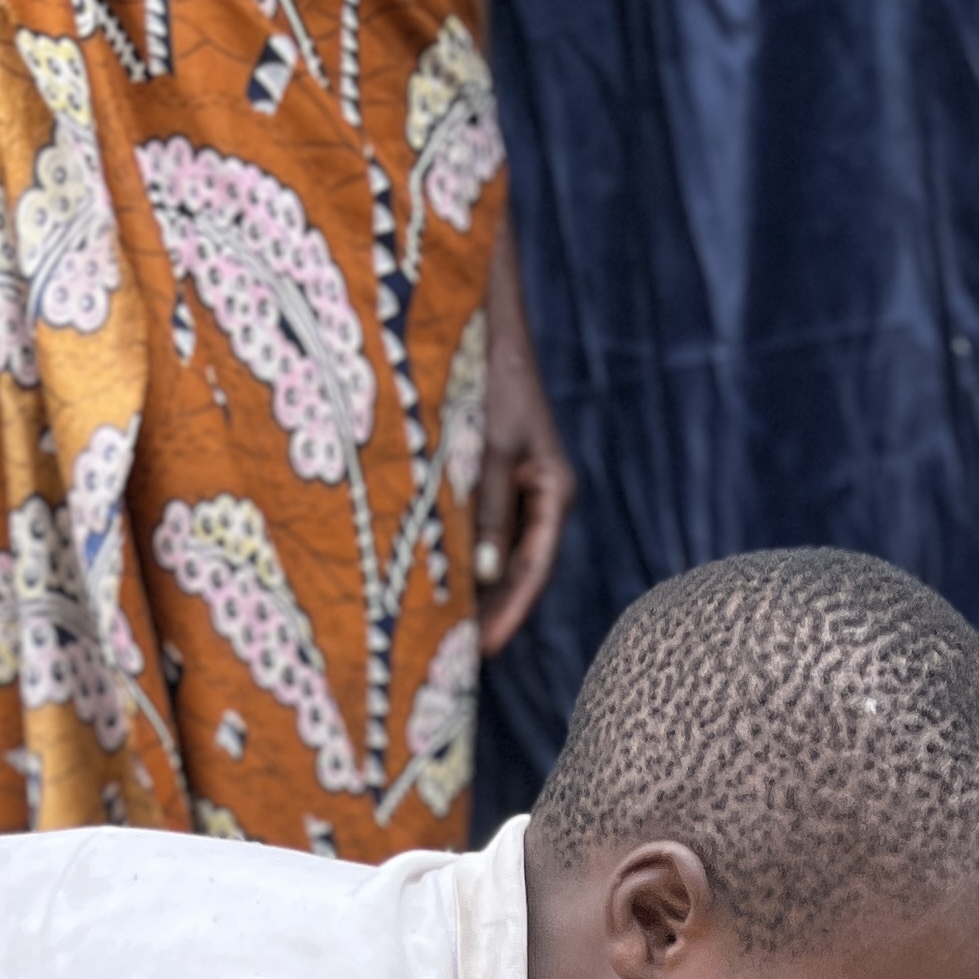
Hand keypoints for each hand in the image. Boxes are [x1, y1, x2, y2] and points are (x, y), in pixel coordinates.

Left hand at [474, 220, 573, 652]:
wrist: (478, 315)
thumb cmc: (489, 374)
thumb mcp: (487, 446)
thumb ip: (486, 511)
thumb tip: (484, 577)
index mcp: (553, 490)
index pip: (533, 571)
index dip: (507, 616)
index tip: (479, 655)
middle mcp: (539, 495)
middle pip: (515, 572)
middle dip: (485, 615)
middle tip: (450, 663)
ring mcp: (514, 486)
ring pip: (492, 554)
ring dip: (467, 590)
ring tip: (433, 635)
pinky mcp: (488, 474)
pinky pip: (475, 528)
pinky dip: (454, 556)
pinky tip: (425, 581)